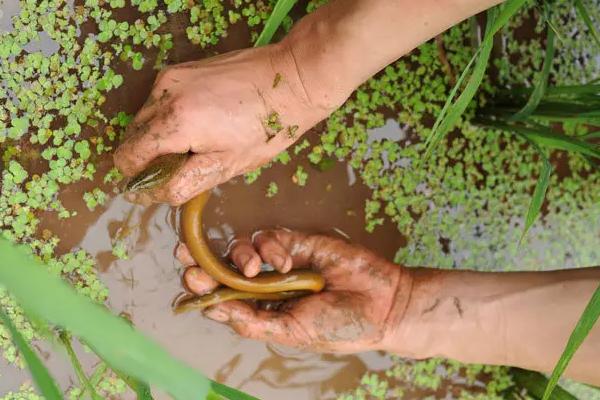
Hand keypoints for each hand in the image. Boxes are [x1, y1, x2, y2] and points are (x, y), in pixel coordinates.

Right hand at [114, 43, 341, 205]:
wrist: (291, 79)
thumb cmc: (266, 129)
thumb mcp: (226, 166)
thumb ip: (182, 183)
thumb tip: (148, 194)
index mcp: (174, 123)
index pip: (128, 158)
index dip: (139, 178)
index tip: (163, 183)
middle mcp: (163, 94)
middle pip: (132, 137)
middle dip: (150, 157)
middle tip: (188, 164)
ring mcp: (170, 77)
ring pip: (143, 119)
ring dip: (159, 137)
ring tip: (198, 142)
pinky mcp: (179, 69)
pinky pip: (158, 101)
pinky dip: (168, 118)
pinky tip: (200, 122)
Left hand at [176, 229, 412, 352]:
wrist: (382, 303)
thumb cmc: (339, 326)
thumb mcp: (293, 332)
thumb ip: (254, 321)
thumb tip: (215, 310)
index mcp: (261, 311)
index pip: (222, 297)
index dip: (202, 288)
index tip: (188, 280)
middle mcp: (265, 285)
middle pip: (222, 268)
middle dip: (202, 261)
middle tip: (185, 256)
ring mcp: (279, 261)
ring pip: (241, 249)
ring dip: (239, 256)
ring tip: (254, 269)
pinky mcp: (296, 241)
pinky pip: (268, 237)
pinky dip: (271, 247)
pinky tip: (286, 261)